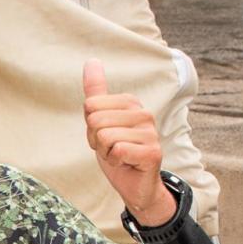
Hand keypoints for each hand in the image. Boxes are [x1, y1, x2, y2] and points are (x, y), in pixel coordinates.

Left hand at [83, 60, 175, 226]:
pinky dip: (115, 162)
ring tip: (120, 156)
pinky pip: (116, 152)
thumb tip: (91, 60)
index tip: (105, 136)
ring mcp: (150, 132)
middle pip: (95, 121)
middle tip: (112, 148)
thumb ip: (96, 92)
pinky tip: (126, 164)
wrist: (134, 183)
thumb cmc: (116, 150)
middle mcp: (144, 113)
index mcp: (130, 102)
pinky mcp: (152, 152)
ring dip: (105, 153)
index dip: (90, 127)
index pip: (90, 106)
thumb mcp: (101, 120)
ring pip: (104, 137)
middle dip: (96, 141)